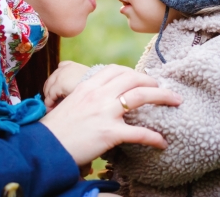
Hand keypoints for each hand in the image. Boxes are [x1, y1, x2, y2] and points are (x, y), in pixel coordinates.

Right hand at [40, 64, 181, 165]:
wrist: (42, 148)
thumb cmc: (54, 130)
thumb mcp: (69, 104)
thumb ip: (87, 97)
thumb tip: (101, 99)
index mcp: (88, 86)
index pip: (117, 71)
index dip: (135, 73)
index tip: (144, 78)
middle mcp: (99, 94)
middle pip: (134, 78)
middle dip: (154, 81)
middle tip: (165, 89)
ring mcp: (105, 112)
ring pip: (142, 96)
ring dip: (164, 97)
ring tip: (176, 101)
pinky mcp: (109, 133)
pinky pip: (139, 133)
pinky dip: (154, 137)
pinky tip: (162, 142)